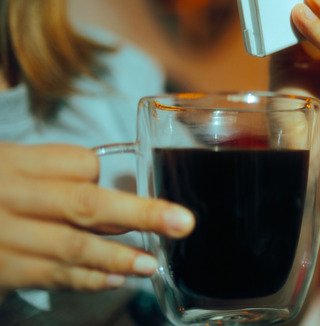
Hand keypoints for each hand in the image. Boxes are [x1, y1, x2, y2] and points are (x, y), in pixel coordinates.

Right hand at [0, 143, 194, 292]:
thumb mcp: (10, 163)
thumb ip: (53, 169)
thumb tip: (111, 182)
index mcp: (16, 162)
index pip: (79, 165)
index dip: (108, 178)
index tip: (133, 186)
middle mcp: (11, 196)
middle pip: (85, 205)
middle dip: (139, 215)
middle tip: (181, 222)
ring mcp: (4, 235)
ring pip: (71, 247)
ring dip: (118, 257)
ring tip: (152, 262)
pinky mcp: (1, 268)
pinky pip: (50, 275)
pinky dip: (86, 279)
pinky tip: (116, 279)